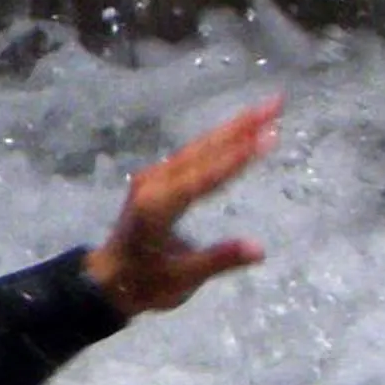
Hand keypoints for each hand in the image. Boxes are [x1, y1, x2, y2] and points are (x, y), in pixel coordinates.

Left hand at [83, 95, 278, 317]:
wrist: (108, 278)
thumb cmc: (145, 281)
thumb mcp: (182, 278)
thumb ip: (218, 260)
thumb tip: (259, 248)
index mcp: (159, 205)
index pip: (206, 177)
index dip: (238, 157)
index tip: (268, 136)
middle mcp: (155, 182)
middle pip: (203, 149)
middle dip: (241, 125)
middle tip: (275, 104)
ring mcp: (155, 178)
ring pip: (198, 147)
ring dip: (232, 128)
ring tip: (265, 111)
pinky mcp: (159, 180)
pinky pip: (192, 154)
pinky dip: (218, 141)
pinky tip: (237, 132)